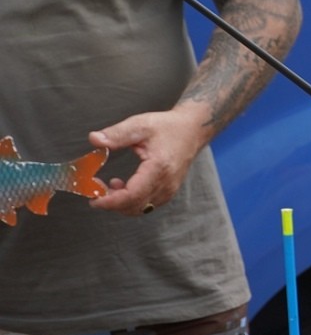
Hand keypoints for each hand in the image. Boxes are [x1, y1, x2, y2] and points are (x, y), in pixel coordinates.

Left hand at [87, 105, 207, 216]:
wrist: (192, 130)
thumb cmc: (168, 127)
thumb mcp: (140, 125)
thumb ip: (117, 134)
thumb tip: (94, 139)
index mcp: (159, 168)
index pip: (132, 195)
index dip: (110, 201)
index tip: (93, 198)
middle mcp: (166, 183)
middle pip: (134, 206)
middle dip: (111, 203)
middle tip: (95, 189)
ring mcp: (169, 190)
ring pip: (140, 209)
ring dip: (121, 203)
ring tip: (108, 186)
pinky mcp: (168, 191)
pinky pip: (147, 205)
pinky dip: (131, 202)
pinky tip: (123, 186)